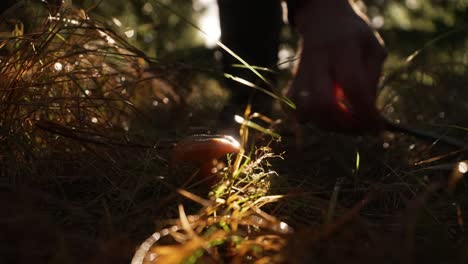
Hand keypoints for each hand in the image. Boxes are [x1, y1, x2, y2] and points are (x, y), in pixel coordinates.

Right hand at [286, 0, 386, 132]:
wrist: (323, 21)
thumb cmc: (354, 37)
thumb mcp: (373, 49)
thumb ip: (372, 80)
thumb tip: (369, 113)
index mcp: (342, 48)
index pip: (353, 86)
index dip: (366, 112)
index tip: (378, 128)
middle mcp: (317, 62)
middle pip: (323, 104)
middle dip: (344, 124)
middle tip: (359, 127)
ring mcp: (301, 74)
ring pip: (305, 111)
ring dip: (327, 124)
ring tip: (344, 120)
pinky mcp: (292, 83)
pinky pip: (292, 110)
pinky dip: (308, 119)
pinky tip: (323, 114)